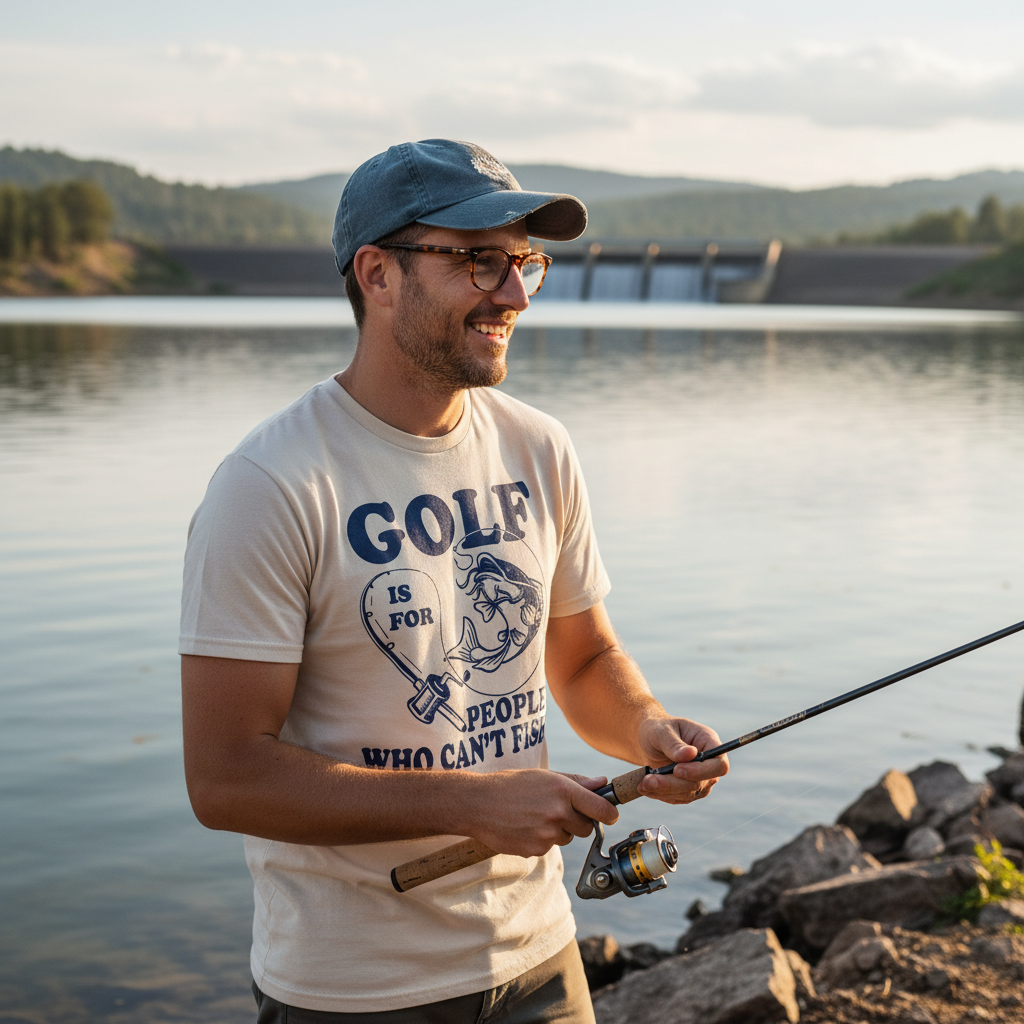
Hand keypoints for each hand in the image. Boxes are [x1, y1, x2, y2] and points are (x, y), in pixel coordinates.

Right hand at [463, 770, 618, 858]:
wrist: (477, 804)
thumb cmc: (510, 785)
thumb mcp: (544, 776)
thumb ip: (575, 782)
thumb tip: (602, 783)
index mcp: (563, 790)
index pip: (602, 809)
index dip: (609, 813)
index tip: (610, 814)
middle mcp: (557, 813)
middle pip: (587, 827)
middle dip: (578, 821)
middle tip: (559, 810)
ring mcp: (546, 834)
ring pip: (567, 837)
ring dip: (558, 830)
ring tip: (535, 816)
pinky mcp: (536, 850)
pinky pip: (549, 847)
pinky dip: (542, 839)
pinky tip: (525, 827)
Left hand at [634, 717, 728, 804]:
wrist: (649, 740)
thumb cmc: (657, 729)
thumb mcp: (661, 731)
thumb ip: (674, 744)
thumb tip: (690, 754)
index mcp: (708, 742)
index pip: (719, 765)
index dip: (702, 771)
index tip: (678, 770)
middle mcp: (708, 763)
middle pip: (701, 783)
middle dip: (673, 783)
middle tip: (649, 780)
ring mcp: (701, 779)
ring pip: (688, 793)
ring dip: (664, 790)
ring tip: (642, 783)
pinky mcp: (688, 790)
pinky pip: (677, 798)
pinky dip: (660, 794)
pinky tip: (645, 787)